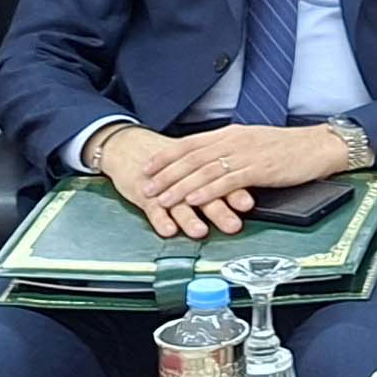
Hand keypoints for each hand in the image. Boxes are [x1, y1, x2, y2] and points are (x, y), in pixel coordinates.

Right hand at [92, 126, 249, 240]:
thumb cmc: (166, 159)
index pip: (221, 178)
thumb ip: (218, 175)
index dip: (236, 190)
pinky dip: (161, 220)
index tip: (249, 203)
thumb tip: (249, 185)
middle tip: (233, 225)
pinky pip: (152, 210)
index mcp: (199, 167)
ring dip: (190, 218)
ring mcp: (163, 187)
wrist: (127, 146)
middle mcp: (184, 178)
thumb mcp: (193, 162)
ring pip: (179, 203)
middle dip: (220, 210)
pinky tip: (169, 230)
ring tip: (200, 231)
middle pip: (204, 193)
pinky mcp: (144, 195)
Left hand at [133, 122, 347, 216]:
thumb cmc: (288, 149)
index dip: (165, 156)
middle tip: (145, 188)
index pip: (189, 143)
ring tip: (162, 199)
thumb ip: (229, 151)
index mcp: (229, 133)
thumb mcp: (252, 144)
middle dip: (165, 174)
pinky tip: (193, 199)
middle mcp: (233, 140)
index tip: (146, 167)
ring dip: (179, 186)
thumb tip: (208, 163)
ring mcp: (245, 154)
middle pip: (190, 157)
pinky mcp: (258, 169)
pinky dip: (206, 191)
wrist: (318, 147)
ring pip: (203, 170)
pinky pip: (226, 181)